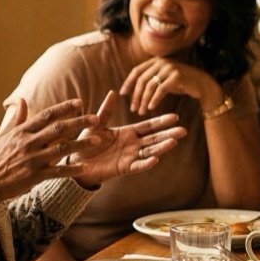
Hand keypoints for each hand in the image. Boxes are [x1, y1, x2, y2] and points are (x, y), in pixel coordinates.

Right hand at [0, 98, 123, 200]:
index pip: (46, 115)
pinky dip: (71, 170)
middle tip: (96, 118)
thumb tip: (24, 99)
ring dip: (81, 144)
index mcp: (22, 132)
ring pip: (61, 148)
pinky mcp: (34, 176)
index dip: (64, 108)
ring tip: (97, 139)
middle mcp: (28, 143)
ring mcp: (32, 159)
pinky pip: (57, 172)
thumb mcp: (3, 136)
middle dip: (79, 122)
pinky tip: (85, 168)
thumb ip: (17, 118)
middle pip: (58, 129)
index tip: (79, 103)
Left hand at [60, 91, 187, 184]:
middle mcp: (132, 145)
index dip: (161, 122)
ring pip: (149, 151)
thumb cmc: (86, 143)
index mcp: (127, 133)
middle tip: (183, 130)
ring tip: (174, 142)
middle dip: (168, 134)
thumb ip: (106, 111)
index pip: (148, 126)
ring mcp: (129, 157)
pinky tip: (156, 159)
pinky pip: (137, 166)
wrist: (76, 162)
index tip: (175, 117)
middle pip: (153, 138)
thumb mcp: (97, 124)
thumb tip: (112, 92)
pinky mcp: (123, 168)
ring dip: (161, 147)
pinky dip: (146, 163)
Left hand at [120, 57, 220, 115]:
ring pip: (150, 85)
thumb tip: (135, 89)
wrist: (202, 83)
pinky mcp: (176, 77)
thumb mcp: (164, 78)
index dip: (128, 82)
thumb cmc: (182, 82)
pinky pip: (161, 90)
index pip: (137, 71)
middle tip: (133, 108)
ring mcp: (169, 68)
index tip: (123, 94)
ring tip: (141, 112)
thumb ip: (152, 78)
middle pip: (142, 79)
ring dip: (144, 100)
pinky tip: (151, 108)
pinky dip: (154, 100)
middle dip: (135, 95)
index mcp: (156, 61)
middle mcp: (161, 62)